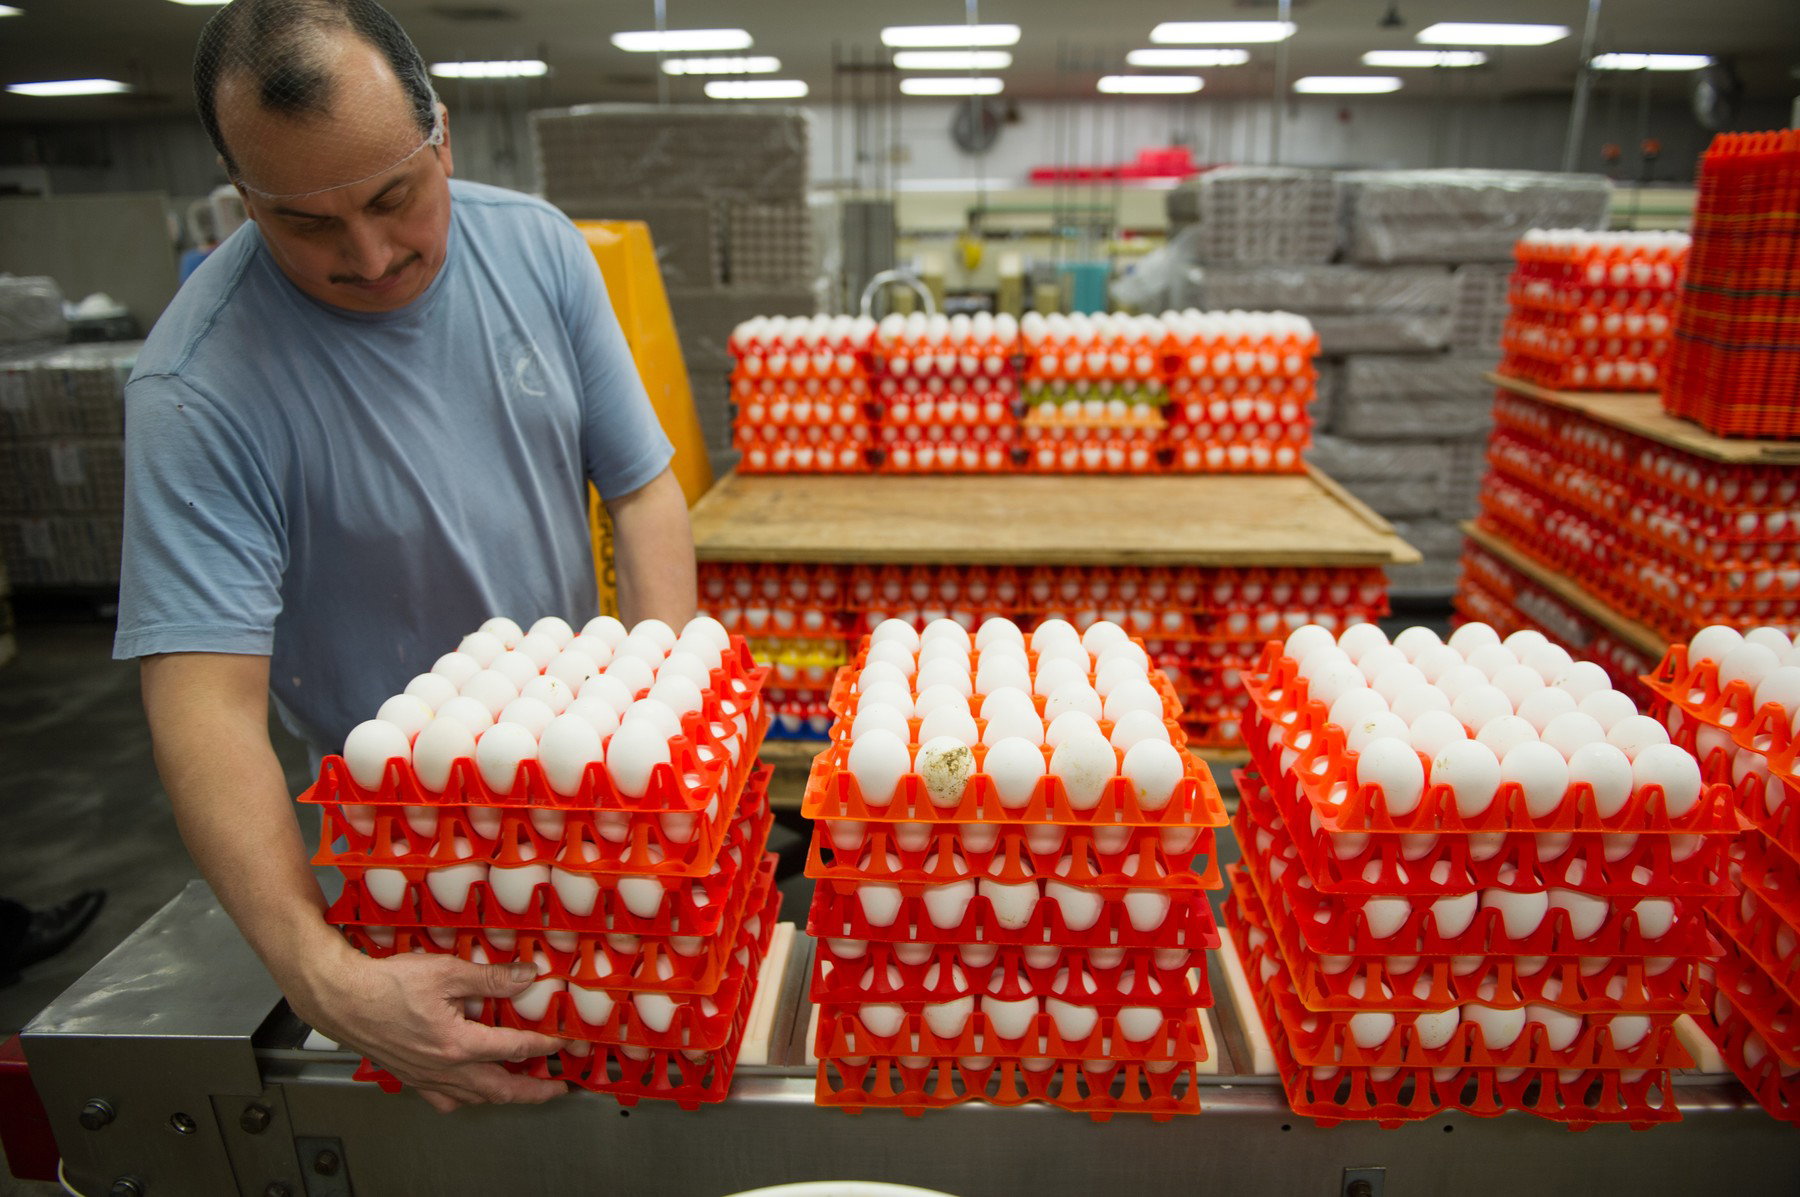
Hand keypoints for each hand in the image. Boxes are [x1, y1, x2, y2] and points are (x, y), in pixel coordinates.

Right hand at [292, 949, 570, 1112]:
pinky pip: (444, 1099)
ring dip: (503, 1095)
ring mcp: (425, 1077)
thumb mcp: (445, 971)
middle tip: (556, 1088)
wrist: (341, 998)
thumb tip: (525, 976)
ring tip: (522, 1090)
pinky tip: (470, 1091)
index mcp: (458, 1044)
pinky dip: (464, 1099)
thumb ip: (490, 977)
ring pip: (473, 1098)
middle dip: (533, 1091)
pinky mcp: (410, 1076)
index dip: (544, 1046)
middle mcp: (443, 1068)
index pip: (515, 1049)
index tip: (562, 1043)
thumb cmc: (385, 984)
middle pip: (500, 1089)